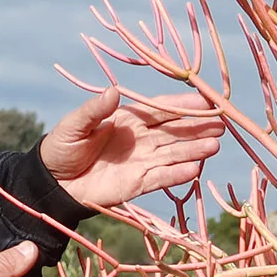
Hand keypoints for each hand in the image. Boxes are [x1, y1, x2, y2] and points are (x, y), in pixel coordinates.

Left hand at [41, 89, 222, 211]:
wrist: (54, 182)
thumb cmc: (62, 147)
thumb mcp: (75, 124)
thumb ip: (95, 110)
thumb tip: (113, 91)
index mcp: (129, 119)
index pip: (162, 109)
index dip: (184, 105)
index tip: (206, 100)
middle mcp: (141, 139)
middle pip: (175, 131)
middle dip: (198, 127)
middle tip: (223, 123)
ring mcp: (142, 162)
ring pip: (174, 154)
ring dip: (194, 150)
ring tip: (215, 144)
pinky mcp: (137, 184)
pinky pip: (161, 178)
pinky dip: (177, 174)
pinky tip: (195, 169)